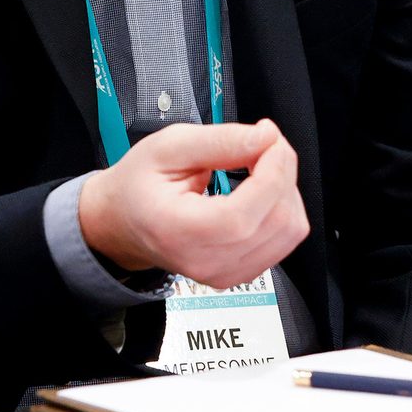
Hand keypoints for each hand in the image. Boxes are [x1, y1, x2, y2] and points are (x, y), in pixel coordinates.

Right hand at [79, 118, 309, 288]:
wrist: (122, 221)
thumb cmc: (137, 185)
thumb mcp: (168, 146)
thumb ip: (220, 141)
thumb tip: (265, 138)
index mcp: (179, 232)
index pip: (243, 215)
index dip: (272, 171)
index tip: (269, 138)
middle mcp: (206, 262)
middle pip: (277, 222)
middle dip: (283, 171)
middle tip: (264, 143)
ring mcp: (226, 273)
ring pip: (289, 231)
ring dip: (286, 189)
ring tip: (260, 165)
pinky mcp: (241, 273)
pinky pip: (285, 241)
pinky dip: (282, 208)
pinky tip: (261, 190)